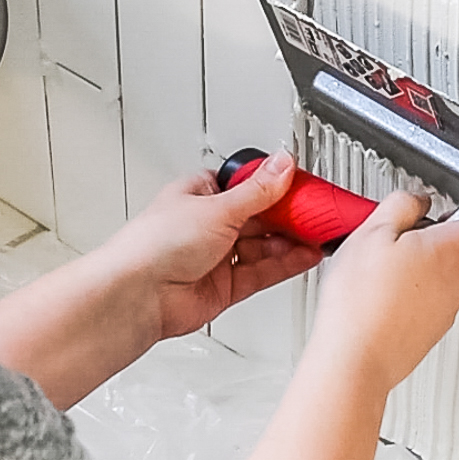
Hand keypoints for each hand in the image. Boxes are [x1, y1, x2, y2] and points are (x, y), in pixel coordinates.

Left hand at [105, 151, 323, 340]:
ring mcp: (217, 257)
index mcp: (201, 194)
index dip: (278, 185)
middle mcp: (208, 224)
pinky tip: (306, 256)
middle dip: (290, 216)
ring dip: (292, 241)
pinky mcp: (225, 286)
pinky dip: (286, 264)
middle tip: (320, 213)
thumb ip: (258, 191)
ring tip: (320, 236)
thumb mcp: (217, 207)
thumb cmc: (154, 245)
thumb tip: (283, 164)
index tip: (306, 186)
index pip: (249, 184)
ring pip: (264, 246)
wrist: (137, 295)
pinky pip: (263, 272)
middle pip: (260, 216)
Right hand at [306, 192, 458, 392]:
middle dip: (430, 242)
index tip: (449, 213)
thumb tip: (417, 202)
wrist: (355, 359)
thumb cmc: (363, 301)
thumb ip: (403, 205)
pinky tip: (376, 298)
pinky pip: (425, 303)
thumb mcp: (372, 230)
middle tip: (394, 243)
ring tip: (378, 274)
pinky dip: (406, 298)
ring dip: (415, 270)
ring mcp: (447, 311)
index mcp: (454, 250)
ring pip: (441, 278)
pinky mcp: (431, 332)